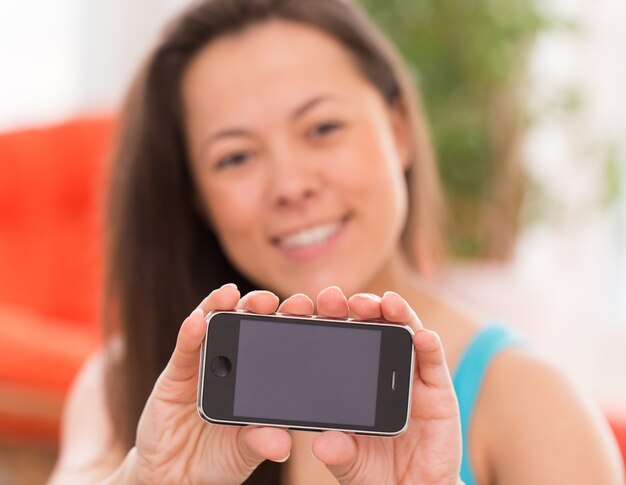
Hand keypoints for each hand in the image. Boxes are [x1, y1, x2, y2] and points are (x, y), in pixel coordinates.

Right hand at [129, 284, 291, 483]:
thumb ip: (261, 442)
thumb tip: (282, 443)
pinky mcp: (176, 373)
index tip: (304, 308)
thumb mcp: (246, 452)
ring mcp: (205, 363)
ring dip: (223, 305)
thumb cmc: (219, 458)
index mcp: (259, 376)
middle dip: (259, 305)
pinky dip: (190, 333)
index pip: (278, 340)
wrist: (177, 475)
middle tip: (270, 300)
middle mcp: (234, 362)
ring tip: (230, 294)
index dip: (289, 321)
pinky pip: (184, 348)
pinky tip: (197, 321)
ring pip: (215, 324)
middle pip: (248, 323)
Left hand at [280, 286, 461, 484]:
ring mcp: (410, 377)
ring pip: (403, 333)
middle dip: (356, 308)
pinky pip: (433, 362)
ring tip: (385, 303)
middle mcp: (382, 371)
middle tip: (337, 298)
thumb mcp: (349, 462)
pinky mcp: (438, 391)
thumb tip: (323, 444)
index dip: (325, 321)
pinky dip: (428, 345)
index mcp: (354, 381)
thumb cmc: (374, 471)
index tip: (304, 307)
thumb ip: (338, 452)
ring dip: (395, 313)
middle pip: (370, 328)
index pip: (339, 341)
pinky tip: (421, 336)